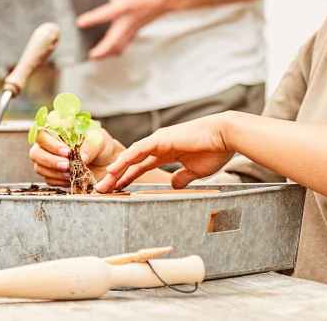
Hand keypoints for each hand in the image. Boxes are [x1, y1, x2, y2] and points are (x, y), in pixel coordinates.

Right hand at [28, 125, 123, 187]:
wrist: (108, 162)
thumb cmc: (101, 145)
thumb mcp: (100, 140)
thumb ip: (90, 146)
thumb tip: (81, 157)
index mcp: (57, 129)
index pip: (41, 133)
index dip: (50, 144)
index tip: (66, 152)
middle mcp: (49, 144)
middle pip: (35, 152)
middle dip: (50, 161)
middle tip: (67, 165)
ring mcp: (48, 160)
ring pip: (39, 167)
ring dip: (55, 172)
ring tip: (72, 172)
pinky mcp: (52, 174)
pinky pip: (48, 179)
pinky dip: (59, 181)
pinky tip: (71, 178)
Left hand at [76, 0, 175, 59]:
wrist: (164, 0)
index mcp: (124, 6)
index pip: (106, 14)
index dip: (92, 19)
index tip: (79, 23)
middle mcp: (128, 21)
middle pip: (114, 41)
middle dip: (102, 51)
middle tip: (90, 55)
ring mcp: (132, 29)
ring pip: (119, 47)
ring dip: (107, 54)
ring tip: (95, 57)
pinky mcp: (134, 33)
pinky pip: (124, 46)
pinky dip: (115, 51)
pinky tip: (107, 53)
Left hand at [95, 113, 235, 192]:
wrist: (225, 137)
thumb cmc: (215, 151)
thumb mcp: (195, 171)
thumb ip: (182, 177)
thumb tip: (174, 185)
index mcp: (166, 152)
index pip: (140, 166)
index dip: (127, 177)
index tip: (116, 190)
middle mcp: (159, 145)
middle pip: (131, 162)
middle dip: (116, 176)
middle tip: (101, 191)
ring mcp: (158, 140)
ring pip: (131, 156)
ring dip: (116, 169)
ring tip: (103, 183)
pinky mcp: (161, 138)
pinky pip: (138, 150)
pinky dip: (125, 159)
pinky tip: (114, 169)